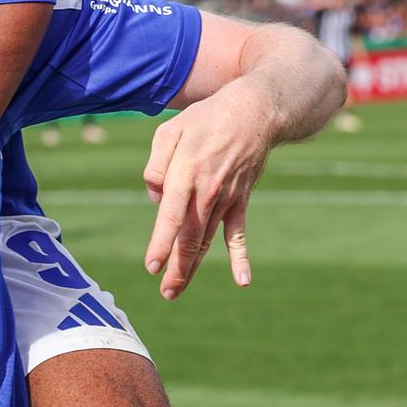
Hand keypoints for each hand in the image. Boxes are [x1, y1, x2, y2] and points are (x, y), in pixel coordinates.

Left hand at [142, 83, 269, 299]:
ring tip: (176, 291)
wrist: (254, 113)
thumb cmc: (205, 119)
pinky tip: (243, 281)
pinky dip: (241, 258)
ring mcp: (227, 199)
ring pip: (208, 240)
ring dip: (193, 267)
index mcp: (186, 172)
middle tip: (165, 294)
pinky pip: (239, 234)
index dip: (162, 242)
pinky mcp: (241, 200)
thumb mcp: (169, 131)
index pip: (172, 215)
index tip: (152, 266)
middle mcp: (208, 191)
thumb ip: (155, 166)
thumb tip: (155, 199)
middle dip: (176, 267)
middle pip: (190, 237)